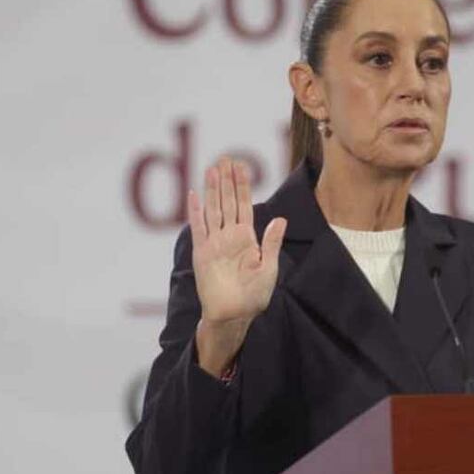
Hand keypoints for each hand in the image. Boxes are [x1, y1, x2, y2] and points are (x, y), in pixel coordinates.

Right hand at [187, 158, 286, 374]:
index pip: (244, 205)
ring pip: (213, 210)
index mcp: (247, 238)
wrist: (234, 314)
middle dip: (227, 180)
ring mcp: (214, 243)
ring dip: (212, 190)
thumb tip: (280, 218)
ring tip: (212, 169)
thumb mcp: (269, 267)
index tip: (242, 166)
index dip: (243, 185)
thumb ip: (271, 242)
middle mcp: (229, 236)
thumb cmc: (253, 295)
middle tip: (226, 158)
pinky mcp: (202, 253)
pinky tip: (194, 196)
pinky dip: (195, 212)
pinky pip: (198, 228)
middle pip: (228, 202)